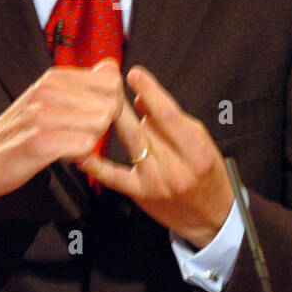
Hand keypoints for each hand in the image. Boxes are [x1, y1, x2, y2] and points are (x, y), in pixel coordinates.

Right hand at [0, 58, 123, 208]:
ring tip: (69, 144)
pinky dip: (80, 156)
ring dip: (90, 141)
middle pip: (110, 104)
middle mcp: (48, 91)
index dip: (111, 102)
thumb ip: (81, 83)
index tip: (93, 115)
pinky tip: (64, 156)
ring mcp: (42, 116)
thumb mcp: (48, 97)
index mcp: (53, 78)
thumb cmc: (21, 131)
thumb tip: (110, 64)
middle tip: (81, 134)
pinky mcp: (40, 142)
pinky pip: (84, 146)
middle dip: (104, 125)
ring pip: (99, 126)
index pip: (110, 79)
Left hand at [79, 65, 232, 248]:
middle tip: (109, 81)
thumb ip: (172, 121)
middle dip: (125, 101)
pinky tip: (80, 152)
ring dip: (114, 119)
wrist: (212, 217)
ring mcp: (157, 182)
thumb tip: (140, 98)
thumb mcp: (201, 143)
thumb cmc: (207, 174)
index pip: (168, 115)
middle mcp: (177, 167)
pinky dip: (96, 164)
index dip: (150, 91)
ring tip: (98, 101)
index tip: (134, 74)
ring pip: (132, 142)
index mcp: (197, 150)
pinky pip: (114, 177)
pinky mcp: (141, 194)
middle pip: (146, 126)